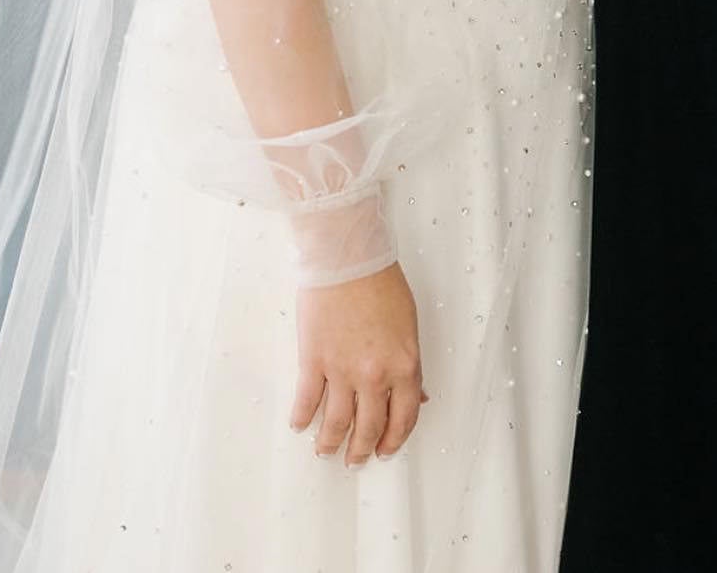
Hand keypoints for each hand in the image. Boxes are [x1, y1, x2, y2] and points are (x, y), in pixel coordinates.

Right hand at [289, 261, 428, 465]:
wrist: (347, 258)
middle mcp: (374, 375)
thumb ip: (409, 364)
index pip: (404, 417)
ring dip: (330, 443)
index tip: (386, 450)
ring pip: (336, 423)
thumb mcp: (408, 325)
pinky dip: (302, 418)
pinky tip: (300, 425)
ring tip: (326, 451)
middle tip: (355, 458)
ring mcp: (342, 370)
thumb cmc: (380, 282)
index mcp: (404, 365)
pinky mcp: (313, 361)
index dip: (394, 439)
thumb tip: (416, 394)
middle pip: (368, 427)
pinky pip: (307, 401)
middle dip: (361, 449)